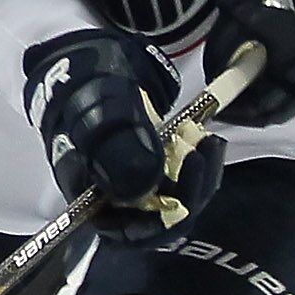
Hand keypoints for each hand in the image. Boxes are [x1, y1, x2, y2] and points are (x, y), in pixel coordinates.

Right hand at [21, 27, 222, 245]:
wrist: (95, 63)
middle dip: (187, 194)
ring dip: (199, 177)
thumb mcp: (98, 111)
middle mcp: (114, 196)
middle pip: (157, 220)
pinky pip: (186, 178)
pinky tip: (208, 142)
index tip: (180, 199)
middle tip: (200, 155)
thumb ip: (116, 147)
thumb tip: (143, 185)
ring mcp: (139, 181)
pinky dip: (201, 164)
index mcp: (88, 192)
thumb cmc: (87, 88)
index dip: (155, 224)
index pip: (123, 231)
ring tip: (207, 143)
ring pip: (177, 200)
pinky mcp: (159, 166)